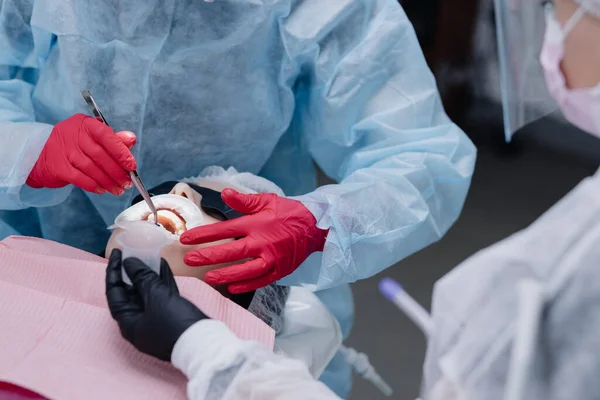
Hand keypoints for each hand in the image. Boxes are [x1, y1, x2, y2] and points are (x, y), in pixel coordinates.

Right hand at [27, 114, 136, 194]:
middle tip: (127, 182)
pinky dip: (94, 186)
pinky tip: (102, 190)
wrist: (38, 153)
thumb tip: (131, 138)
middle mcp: (74, 135)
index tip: (132, 166)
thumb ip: (112, 138)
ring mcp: (64, 151)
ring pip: (92, 169)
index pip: (107, 136)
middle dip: (117, 172)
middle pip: (101, 155)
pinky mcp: (58, 167)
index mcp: (85, 124)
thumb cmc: (72, 144)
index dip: (121, 152)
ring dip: (108, 181)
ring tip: (118, 189)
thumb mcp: (91, 135)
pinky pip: (80, 179)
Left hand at [105, 249, 206, 361]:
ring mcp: (156, 319)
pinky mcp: (172, 316)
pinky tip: (163, 265)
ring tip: (149, 254)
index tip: (117, 252)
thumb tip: (129, 262)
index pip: (114, 293)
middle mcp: (140, 322)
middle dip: (132, 271)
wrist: (204, 344)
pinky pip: (162, 295)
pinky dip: (161, 281)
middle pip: (131, 293)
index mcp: (128, 322)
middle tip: (133, 252)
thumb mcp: (156, 297)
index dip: (114, 271)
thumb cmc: (174, 323)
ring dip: (148, 274)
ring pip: (148, 292)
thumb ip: (141, 277)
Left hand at [180, 190, 327, 293]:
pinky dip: (246, 285)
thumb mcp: (267, 200)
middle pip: (231, 251)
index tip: (186, 238)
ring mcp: (272, 259)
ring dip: (225, 275)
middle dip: (207, 256)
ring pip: (244, 270)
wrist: (315, 227)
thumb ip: (244, 200)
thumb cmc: (289, 212)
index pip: (224, 229)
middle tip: (189, 259)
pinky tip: (232, 288)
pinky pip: (261, 281)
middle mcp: (262, 242)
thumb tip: (224, 194)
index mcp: (256, 224)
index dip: (203, 234)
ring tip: (208, 277)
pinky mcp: (280, 270)